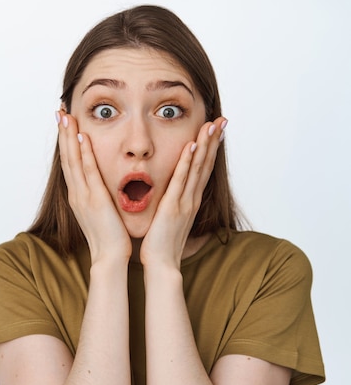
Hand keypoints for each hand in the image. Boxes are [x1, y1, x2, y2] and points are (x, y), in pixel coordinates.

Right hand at [57, 110, 131, 264]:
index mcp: (78, 195)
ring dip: (69, 137)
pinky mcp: (94, 199)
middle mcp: (76, 193)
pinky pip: (88, 172)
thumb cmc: (109, 237)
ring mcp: (83, 195)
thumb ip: (98, 195)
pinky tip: (82, 137)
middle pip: (66, 157)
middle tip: (59, 109)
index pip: (70, 162)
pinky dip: (84, 154)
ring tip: (65, 115)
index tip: (64, 121)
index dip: (66, 141)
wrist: (109, 257)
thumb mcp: (100, 211)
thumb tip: (100, 184)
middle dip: (62, 132)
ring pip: (73, 160)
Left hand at [140, 117, 226, 270]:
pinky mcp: (173, 207)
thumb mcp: (169, 218)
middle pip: (206, 164)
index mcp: (190, 200)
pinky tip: (191, 146)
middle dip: (214, 141)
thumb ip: (172, 203)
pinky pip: (181, 180)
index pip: (203, 169)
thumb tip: (170, 193)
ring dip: (205, 145)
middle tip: (222, 119)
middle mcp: (192, 198)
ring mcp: (185, 202)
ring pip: (197, 168)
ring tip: (212, 124)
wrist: (161, 264)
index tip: (216, 130)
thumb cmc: (161, 243)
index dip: (210, 149)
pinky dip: (187, 162)